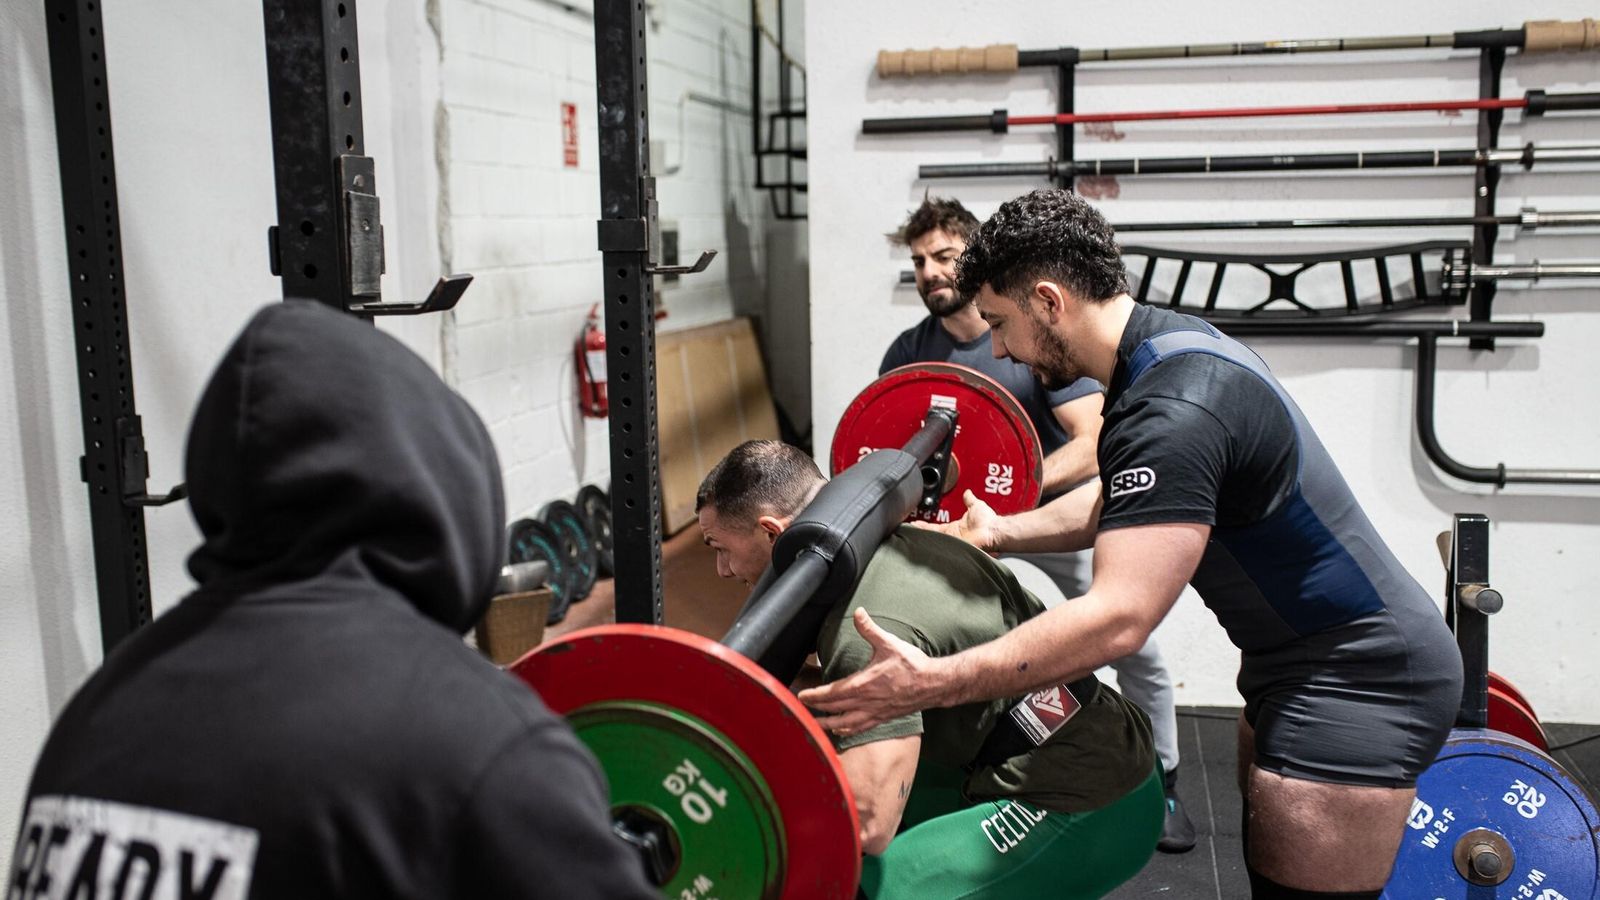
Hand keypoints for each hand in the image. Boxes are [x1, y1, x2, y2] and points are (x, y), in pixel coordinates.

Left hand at [798, 609, 941, 734]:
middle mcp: (866, 702)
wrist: (934, 684)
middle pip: (834, 708)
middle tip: (799, 707)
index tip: (801, 695)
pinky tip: (840, 730)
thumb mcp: (889, 643)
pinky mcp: (882, 718)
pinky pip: (860, 727)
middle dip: (815, 708)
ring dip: (826, 724)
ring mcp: (874, 712)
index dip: (814, 695)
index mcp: (864, 684)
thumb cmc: (912, 665)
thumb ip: (870, 629)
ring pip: (844, 722)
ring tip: (813, 725)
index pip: (832, 692)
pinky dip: (846, 730)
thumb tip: (858, 612)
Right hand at [910, 490, 1000, 555]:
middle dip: (919, 534)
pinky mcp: (956, 549)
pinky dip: (932, 548)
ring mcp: (954, 544)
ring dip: (922, 540)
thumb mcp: (975, 506)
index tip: (914, 523)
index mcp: (954, 529)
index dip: (924, 526)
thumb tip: (967, 492)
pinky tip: (921, 545)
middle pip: (931, 537)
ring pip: (934, 543)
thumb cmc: (987, 521)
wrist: (993, 530)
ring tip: (908, 536)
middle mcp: (952, 538)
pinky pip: (942, 549)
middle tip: (905, 530)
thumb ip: (969, 500)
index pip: (935, 528)